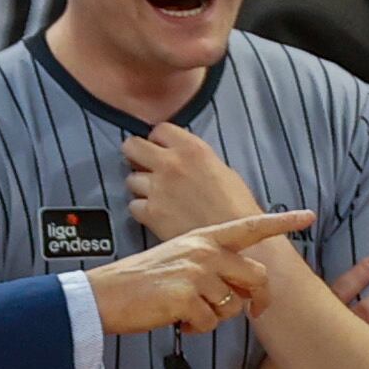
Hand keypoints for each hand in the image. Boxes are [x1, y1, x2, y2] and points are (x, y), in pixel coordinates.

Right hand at [85, 209, 315, 335]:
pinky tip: (178, 321)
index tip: (307, 216)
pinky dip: (196, 329)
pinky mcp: (186, 295)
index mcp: (205, 237)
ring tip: (190, 314)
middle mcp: (205, 250)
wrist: (107, 294)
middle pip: (255, 277)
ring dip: (216, 318)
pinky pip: (210, 322)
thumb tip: (241, 292)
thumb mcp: (180, 259)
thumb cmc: (145, 281)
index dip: (281, 222)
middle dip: (255, 301)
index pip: (250, 227)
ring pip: (233, 305)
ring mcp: (196, 272)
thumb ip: (213, 264)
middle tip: (251, 314)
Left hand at [122, 122, 261, 240]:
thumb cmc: (237, 208)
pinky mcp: (151, 213)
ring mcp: (157, 188)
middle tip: (145, 167)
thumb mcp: (223, 170)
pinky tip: (157, 215)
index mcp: (192, 149)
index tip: (161, 150)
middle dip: (136, 156)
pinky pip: (134, 206)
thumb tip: (183, 162)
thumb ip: (197, 161)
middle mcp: (171, 164)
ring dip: (140, 187)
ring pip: (131, 179)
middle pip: (132, 147)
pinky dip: (142, 210)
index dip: (158, 141)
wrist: (236, 239)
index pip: (160, 130)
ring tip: (157, 198)